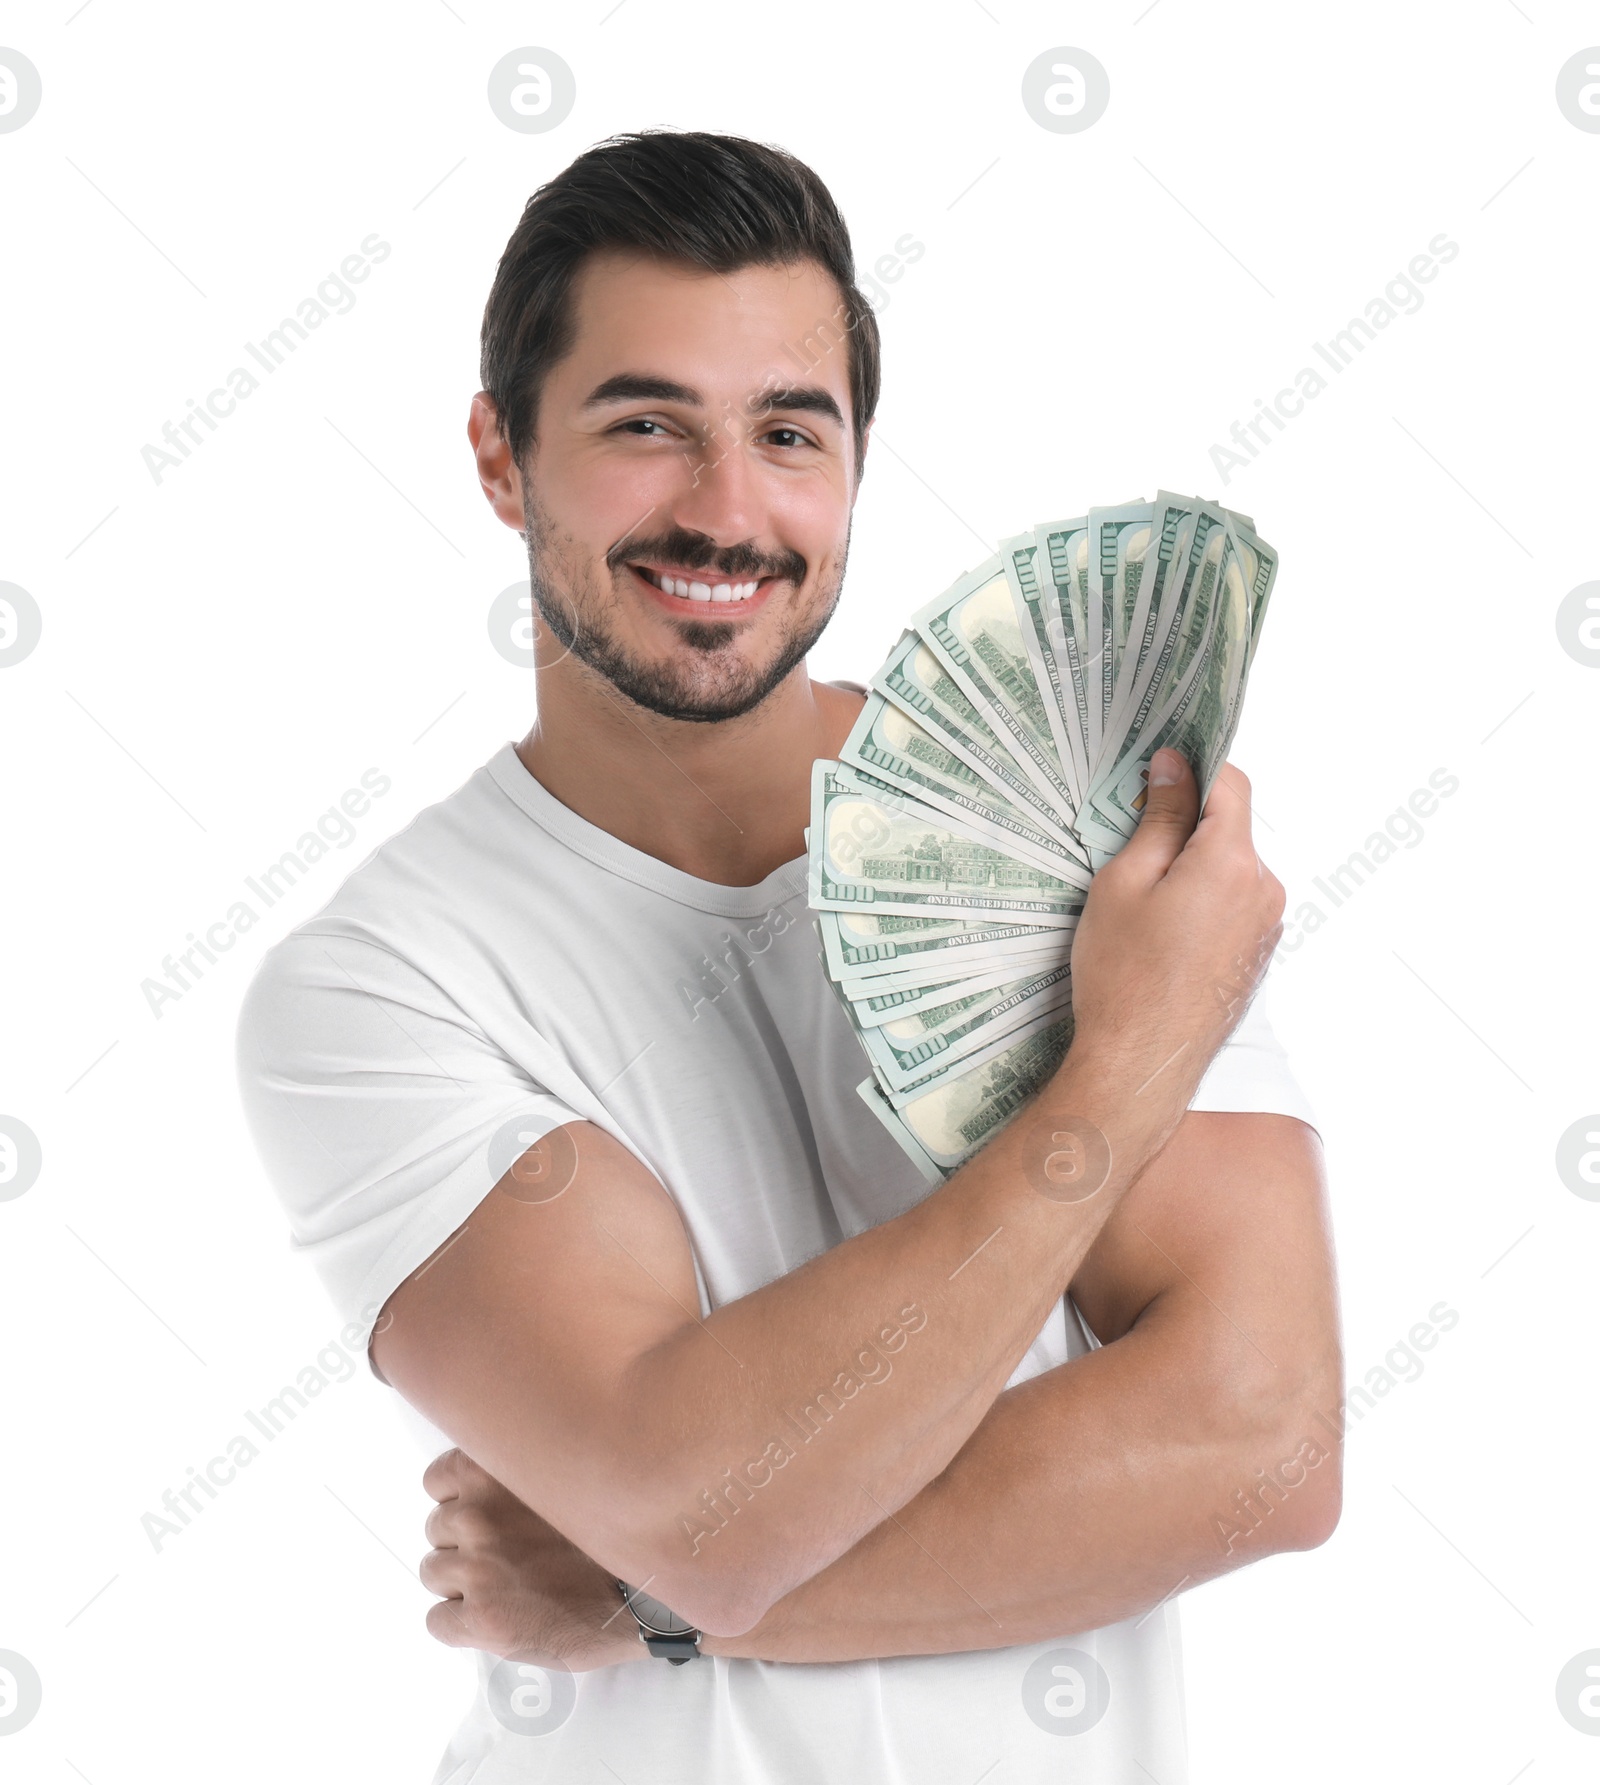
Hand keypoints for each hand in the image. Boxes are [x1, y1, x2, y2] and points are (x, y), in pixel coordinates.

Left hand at [420, 1448, 642, 1670]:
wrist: (643, 1596)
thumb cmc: (611, 1538)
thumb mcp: (563, 1477)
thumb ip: (521, 1475)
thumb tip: (493, 1483)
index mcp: (496, 1471)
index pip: (437, 1479)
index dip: (460, 1499)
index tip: (487, 1513)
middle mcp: (479, 1514)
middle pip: (437, 1528)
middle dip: (465, 1542)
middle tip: (506, 1556)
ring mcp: (477, 1568)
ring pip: (433, 1573)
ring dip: (461, 1583)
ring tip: (506, 1588)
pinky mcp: (480, 1619)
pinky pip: (437, 1621)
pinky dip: (458, 1624)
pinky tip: (496, 1620)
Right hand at [1068, 751, 1283, 1093]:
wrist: (1141, 1065)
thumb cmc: (1123, 976)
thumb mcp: (1124, 883)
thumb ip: (1158, 819)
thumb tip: (1174, 768)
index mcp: (1233, 863)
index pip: (1231, 784)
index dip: (1193, 768)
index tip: (1155, 773)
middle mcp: (1264, 890)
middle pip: (1231, 828)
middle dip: (1187, 826)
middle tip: (1130, 848)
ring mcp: (1267, 927)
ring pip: (1231, 868)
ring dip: (1194, 868)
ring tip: (1142, 905)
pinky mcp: (1258, 956)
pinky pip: (1234, 906)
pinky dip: (1203, 902)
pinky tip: (1162, 935)